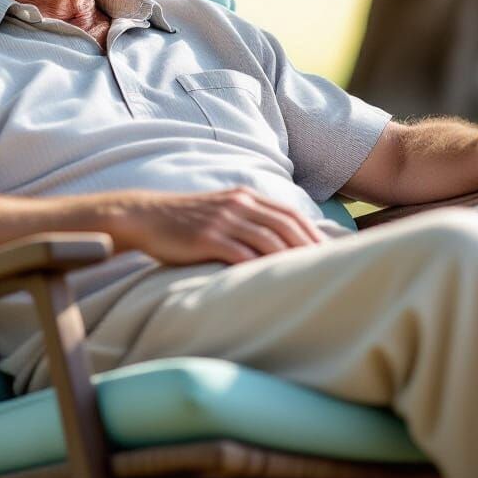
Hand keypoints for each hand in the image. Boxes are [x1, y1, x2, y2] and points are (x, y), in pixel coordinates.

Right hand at [111, 186, 326, 265]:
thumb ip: (247, 219)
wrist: (146, 216)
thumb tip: (278, 242)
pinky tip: (272, 280)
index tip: (331, 252)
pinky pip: (240, 253)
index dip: (313, 232)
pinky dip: (260, 266)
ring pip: (268, 239)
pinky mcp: (206, 238)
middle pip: (285, 225)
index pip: (289, 214)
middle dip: (311, 246)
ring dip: (291, 258)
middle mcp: (237, 204)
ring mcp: (222, 220)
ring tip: (310, 278)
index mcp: (244, 197)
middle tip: (331, 269)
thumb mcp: (221, 211)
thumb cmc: (186, 221)